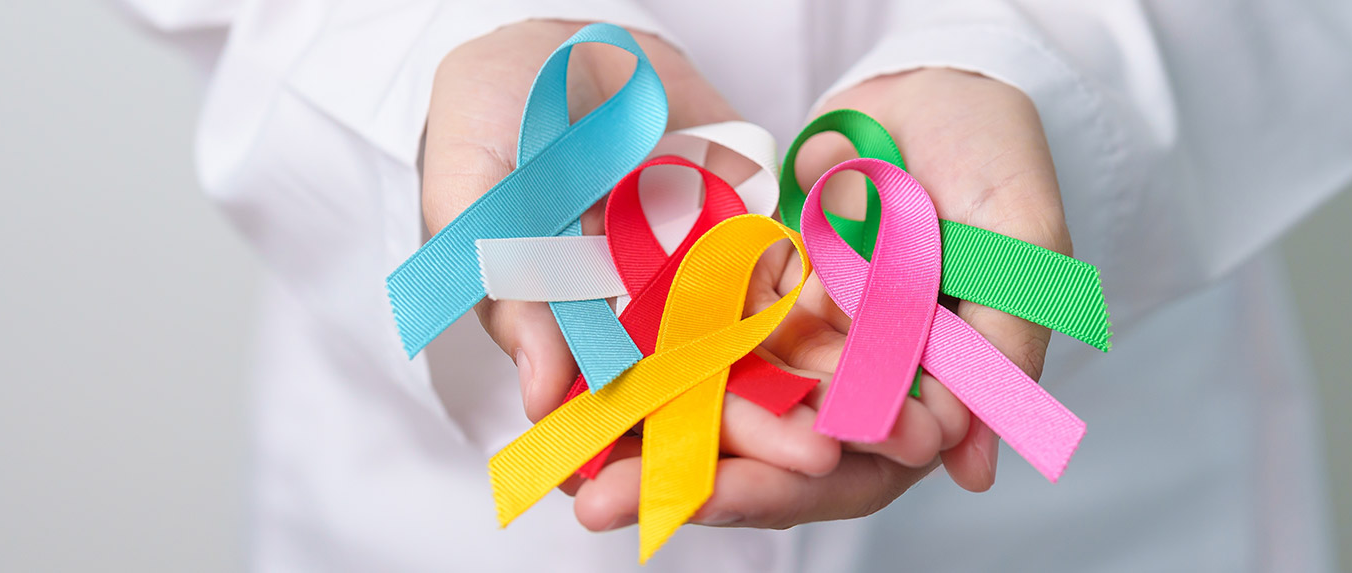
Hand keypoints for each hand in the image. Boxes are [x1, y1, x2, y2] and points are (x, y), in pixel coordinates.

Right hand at [420, 20, 837, 506]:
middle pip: (698, 391)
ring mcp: (692, 275)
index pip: (609, 414)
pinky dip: (832, 308)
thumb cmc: (489, 115)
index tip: (690, 485)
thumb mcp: (474, 195)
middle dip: (755, 429)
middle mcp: (634, 318)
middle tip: (812, 458)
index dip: (646, 456)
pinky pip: (788, 272)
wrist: (555, 36)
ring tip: (855, 419)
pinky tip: (877, 340)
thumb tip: (541, 398)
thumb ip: (510, 291)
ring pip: (753, 347)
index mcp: (564, 333)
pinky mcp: (742, 227)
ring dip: (804, 387)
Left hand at [570, 68, 1070, 529]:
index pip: (850, 470)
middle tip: (600, 505)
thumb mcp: (1020, 252)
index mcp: (924, 398)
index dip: (783, 489)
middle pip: (766, 456)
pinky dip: (639, 361)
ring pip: (718, 406)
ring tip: (571, 468)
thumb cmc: (997, 162)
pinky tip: (576, 380)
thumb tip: (975, 469)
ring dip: (646, 438)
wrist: (939, 81)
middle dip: (688, 482)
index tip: (712, 498)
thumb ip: (1002, 349)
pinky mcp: (752, 293)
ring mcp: (798, 343)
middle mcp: (852, 385)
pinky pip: (690, 336)